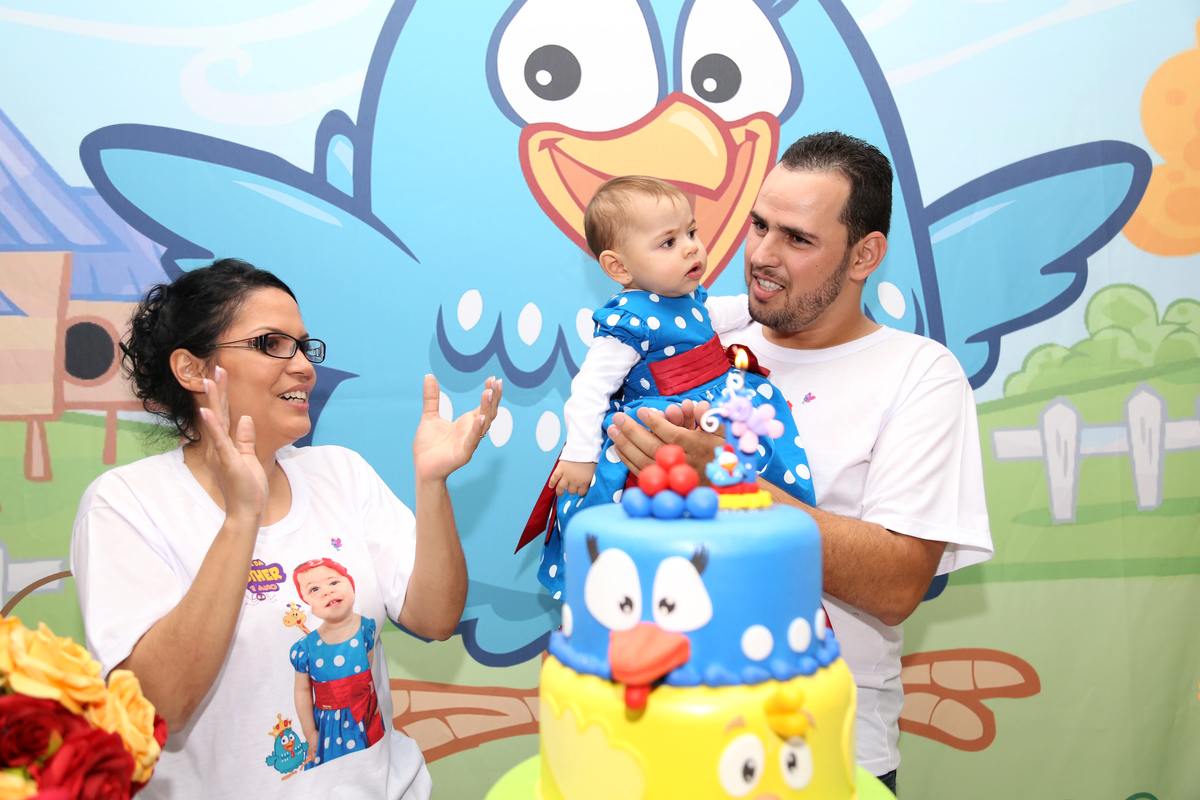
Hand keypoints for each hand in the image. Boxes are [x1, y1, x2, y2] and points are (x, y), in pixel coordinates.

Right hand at [196, 365, 266, 523]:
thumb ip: (245, 438)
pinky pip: (219, 441)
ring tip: (208, 381)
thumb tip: (246, 418)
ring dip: (212, 401)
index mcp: (223, 444)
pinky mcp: (227, 461)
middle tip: (216, 368)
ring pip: (216, 422)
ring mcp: (220, 453)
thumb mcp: (248, 457)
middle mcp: (217, 446)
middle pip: (217, 412)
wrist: (246, 511)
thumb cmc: (247, 487)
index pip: (222, 414)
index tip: (221, 374)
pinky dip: (213, 425)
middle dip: (217, 390)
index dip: (222, 394)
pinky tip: (208, 411)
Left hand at [412, 374, 502, 481]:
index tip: (493, 378)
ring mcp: (469, 443)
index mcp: (467, 423)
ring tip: (489, 393)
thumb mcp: (429, 417)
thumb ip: (431, 398)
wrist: (422, 468)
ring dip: (487, 409)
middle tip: (496, 381)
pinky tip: (480, 418)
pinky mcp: (463, 454)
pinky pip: (472, 441)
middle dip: (494, 398)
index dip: (490, 393)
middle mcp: (472, 432)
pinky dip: (477, 429)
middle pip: (489, 412)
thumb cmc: (428, 446)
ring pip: (483, 424)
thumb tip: (429, 376)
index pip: (484, 406)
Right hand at [549, 460, 596, 496]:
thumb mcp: (595, 472)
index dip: (581, 491)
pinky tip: (551, 486)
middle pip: (571, 491)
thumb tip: (590, 482)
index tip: (580, 490)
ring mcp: (566, 476)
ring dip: (560, 491)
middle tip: (571, 489)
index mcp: (585, 482)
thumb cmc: (591, 458)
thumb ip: (591, 479)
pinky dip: (552, 482)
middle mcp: (575, 482)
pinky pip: (554, 478)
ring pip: (561, 487)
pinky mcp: (560, 469)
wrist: (584, 448)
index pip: (581, 493)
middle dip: (572, 490)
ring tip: (559, 493)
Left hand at [608, 402, 722, 477]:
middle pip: (654, 447)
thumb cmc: (719, 449)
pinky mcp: (663, 482)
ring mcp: (671, 475)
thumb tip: (700, 406)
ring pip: (644, 460)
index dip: (656, 423)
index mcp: (698, 448)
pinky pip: (642, 471)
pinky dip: (628, 459)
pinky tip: (617, 447)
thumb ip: (710, 417)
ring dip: (625, 444)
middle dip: (633, 431)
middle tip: (618, 417)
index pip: (674, 435)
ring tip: (612, 429)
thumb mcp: (722, 431)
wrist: (722, 481)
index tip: (641, 410)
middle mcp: (683, 463)